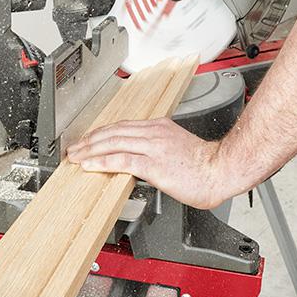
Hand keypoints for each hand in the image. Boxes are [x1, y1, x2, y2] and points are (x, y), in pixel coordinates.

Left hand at [66, 117, 235, 209]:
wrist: (222, 170)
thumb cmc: (205, 165)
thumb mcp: (177, 147)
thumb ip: (158, 147)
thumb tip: (141, 157)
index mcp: (159, 127)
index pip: (122, 126)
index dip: (101, 133)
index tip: (88, 140)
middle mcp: (154, 133)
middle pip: (113, 132)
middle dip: (90, 140)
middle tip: (74, 148)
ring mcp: (153, 147)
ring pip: (114, 143)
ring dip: (91, 150)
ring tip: (76, 156)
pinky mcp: (154, 165)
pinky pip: (122, 160)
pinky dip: (103, 161)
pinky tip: (91, 165)